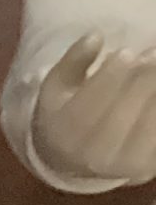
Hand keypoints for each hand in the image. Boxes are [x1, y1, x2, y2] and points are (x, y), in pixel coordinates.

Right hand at [33, 35, 155, 184]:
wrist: (76, 158)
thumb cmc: (68, 112)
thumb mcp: (58, 86)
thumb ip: (73, 60)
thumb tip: (95, 36)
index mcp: (65, 137)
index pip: (87, 109)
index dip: (109, 80)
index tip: (127, 52)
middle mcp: (93, 158)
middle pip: (121, 118)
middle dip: (140, 82)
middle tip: (153, 54)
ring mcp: (124, 166)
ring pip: (148, 127)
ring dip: (155, 92)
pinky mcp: (148, 167)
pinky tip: (155, 88)